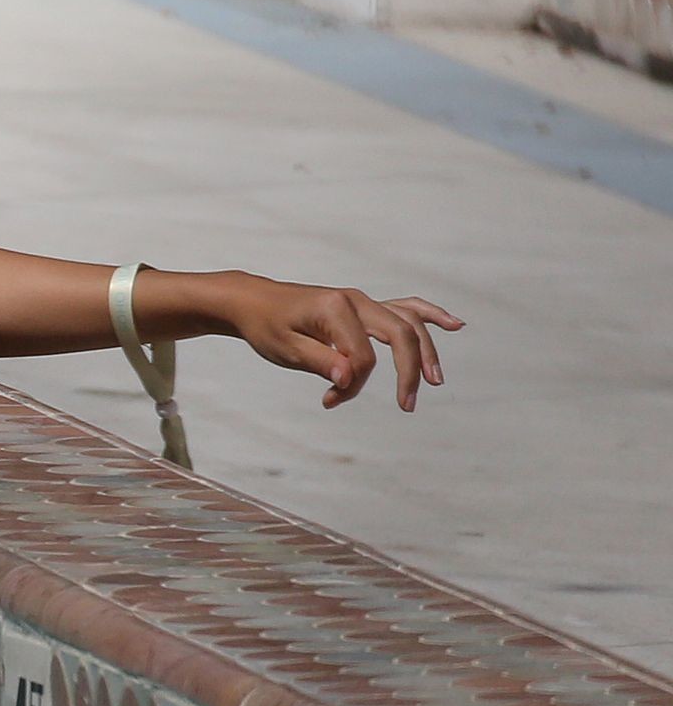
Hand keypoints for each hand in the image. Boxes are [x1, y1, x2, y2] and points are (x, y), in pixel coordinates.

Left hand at [220, 274, 463, 410]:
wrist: (251, 301)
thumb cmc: (265, 325)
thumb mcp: (284, 348)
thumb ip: (319, 361)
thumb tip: (349, 378)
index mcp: (335, 309)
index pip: (362, 355)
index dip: (351, 384)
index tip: (329, 400)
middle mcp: (355, 300)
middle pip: (399, 334)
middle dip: (408, 370)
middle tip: (408, 405)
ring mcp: (361, 302)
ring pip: (407, 322)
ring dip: (425, 350)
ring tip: (435, 380)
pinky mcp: (362, 307)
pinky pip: (403, 309)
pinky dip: (428, 316)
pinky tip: (454, 325)